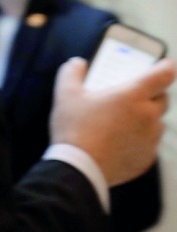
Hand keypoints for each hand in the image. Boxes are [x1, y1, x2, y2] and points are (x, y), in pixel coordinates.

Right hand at [50, 57, 173, 186]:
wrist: (80, 167)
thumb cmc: (75, 129)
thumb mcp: (65, 94)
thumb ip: (72, 72)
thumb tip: (78, 64)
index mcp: (132, 95)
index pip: (164, 75)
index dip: (167, 67)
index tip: (165, 65)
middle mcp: (148, 115)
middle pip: (163, 98)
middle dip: (151, 93)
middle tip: (131, 95)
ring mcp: (151, 139)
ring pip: (156, 122)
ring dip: (145, 117)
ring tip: (120, 121)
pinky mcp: (147, 158)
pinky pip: (149, 142)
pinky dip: (138, 138)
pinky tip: (118, 140)